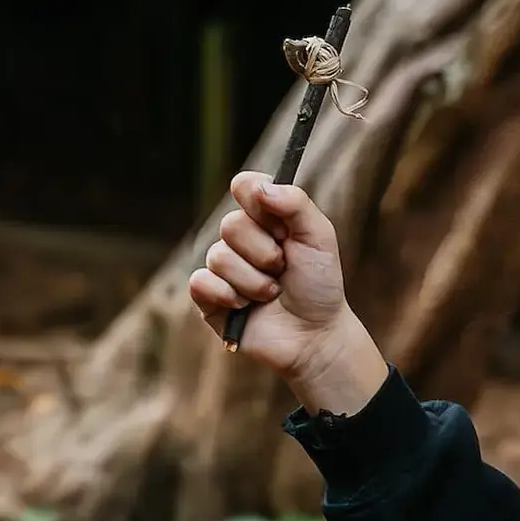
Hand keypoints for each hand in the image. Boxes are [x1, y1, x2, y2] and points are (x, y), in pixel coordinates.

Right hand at [186, 172, 386, 412]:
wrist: (314, 335)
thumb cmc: (319, 285)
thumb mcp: (319, 238)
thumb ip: (296, 204)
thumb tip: (260, 187)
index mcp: (266, 217)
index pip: (243, 185)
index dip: (256, 200)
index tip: (280, 224)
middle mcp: (240, 239)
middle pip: (231, 224)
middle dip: (264, 252)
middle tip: (283, 268)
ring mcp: (223, 268)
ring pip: (218, 256)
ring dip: (254, 281)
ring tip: (272, 293)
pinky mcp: (209, 297)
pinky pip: (200, 282)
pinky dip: (227, 296)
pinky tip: (245, 307)